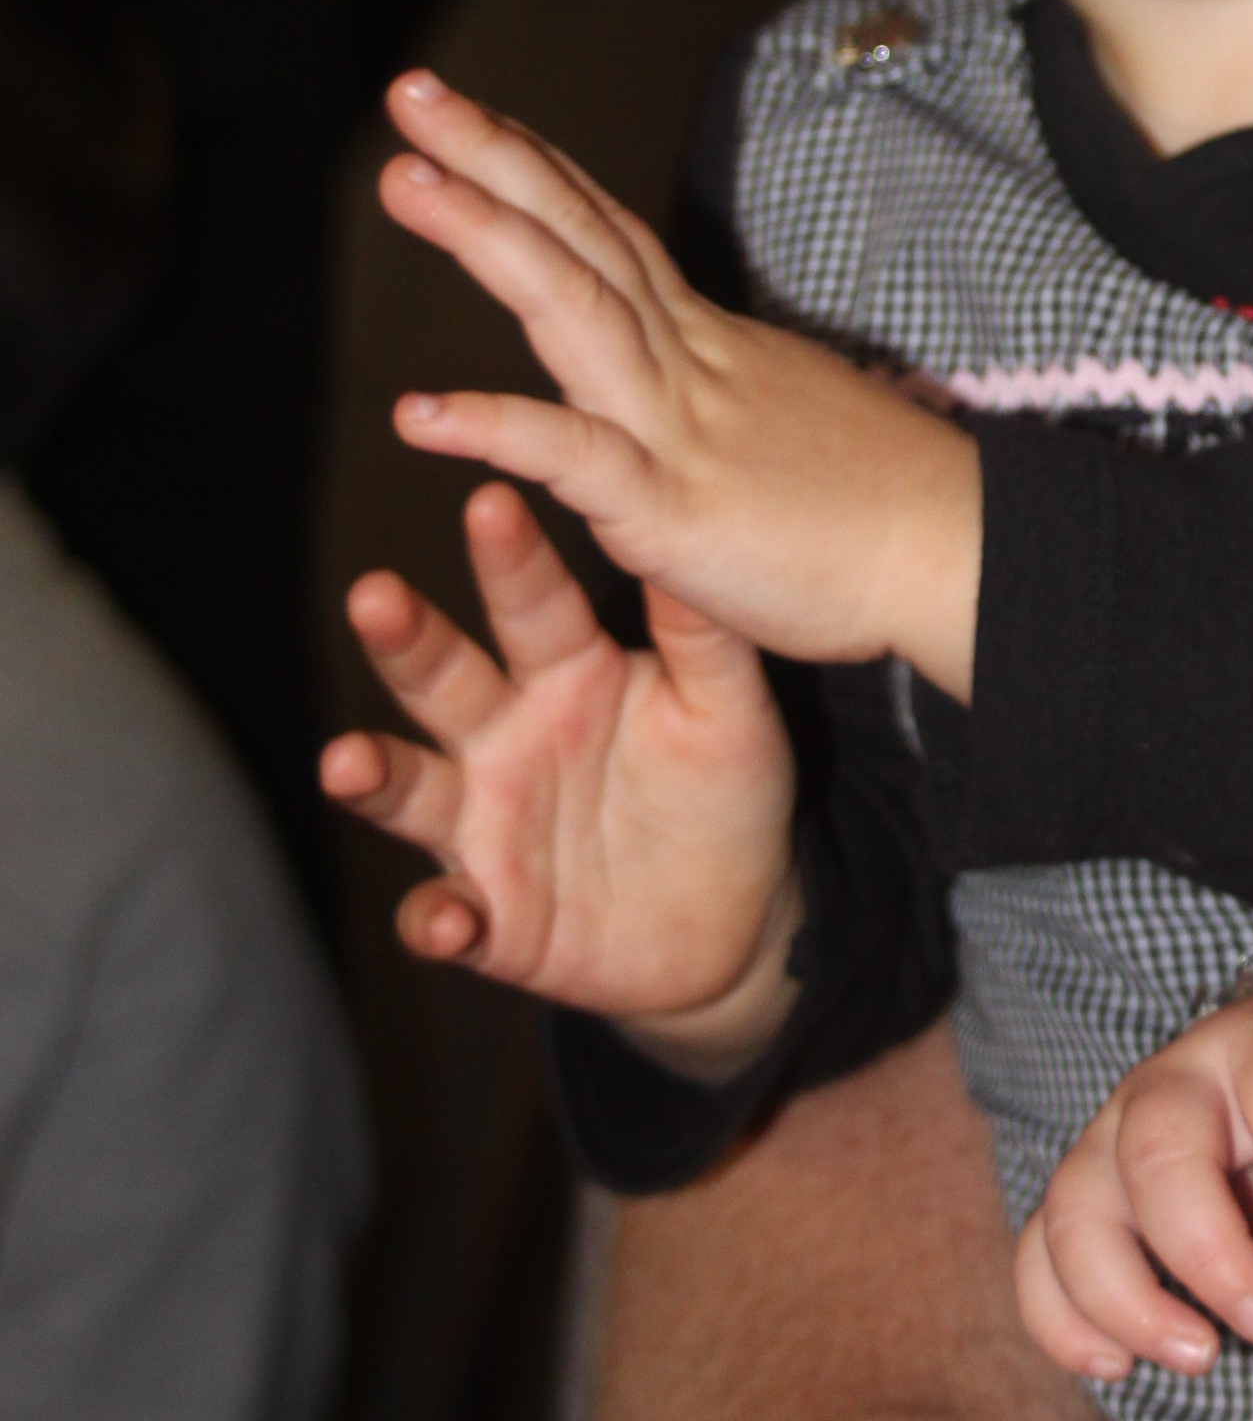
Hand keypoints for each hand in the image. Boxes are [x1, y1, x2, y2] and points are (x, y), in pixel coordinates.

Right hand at [325, 482, 800, 1063]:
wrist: (737, 921)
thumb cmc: (725, 792)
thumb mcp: (729, 707)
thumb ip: (701, 630)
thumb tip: (685, 520)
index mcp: (569, 673)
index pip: (532, 604)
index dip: (509, 557)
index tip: (491, 498)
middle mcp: (508, 740)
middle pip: (443, 679)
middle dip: (405, 641)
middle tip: (373, 595)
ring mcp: (487, 827)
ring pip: (413, 791)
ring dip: (376, 775)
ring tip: (346, 762)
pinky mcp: (492, 917)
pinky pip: (445, 916)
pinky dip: (437, 920)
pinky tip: (449, 919)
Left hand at [377, 64, 982, 689]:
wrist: (961, 554)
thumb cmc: (882, 506)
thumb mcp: (788, 419)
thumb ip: (720, 397)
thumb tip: (688, 387)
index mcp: (708, 347)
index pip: (608, 235)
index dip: (535, 170)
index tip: (466, 117)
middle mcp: (689, 362)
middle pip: (578, 236)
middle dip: (489, 158)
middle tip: (412, 89)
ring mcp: (680, 427)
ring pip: (571, 308)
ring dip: (483, 237)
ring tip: (401, 179)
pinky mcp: (675, 509)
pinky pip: (574, 458)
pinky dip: (495, 428)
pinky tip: (416, 414)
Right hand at [1017, 969, 1252, 1382]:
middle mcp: (1179, 1081)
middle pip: (1157, 1147)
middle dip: (1207, 1250)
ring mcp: (1119, 1137)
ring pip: (1077, 1204)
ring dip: (1121, 1293)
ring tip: (1200, 1358)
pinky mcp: (1091, 1195)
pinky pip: (1040, 1253)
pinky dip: (1057, 1316)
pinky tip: (1114, 1367)